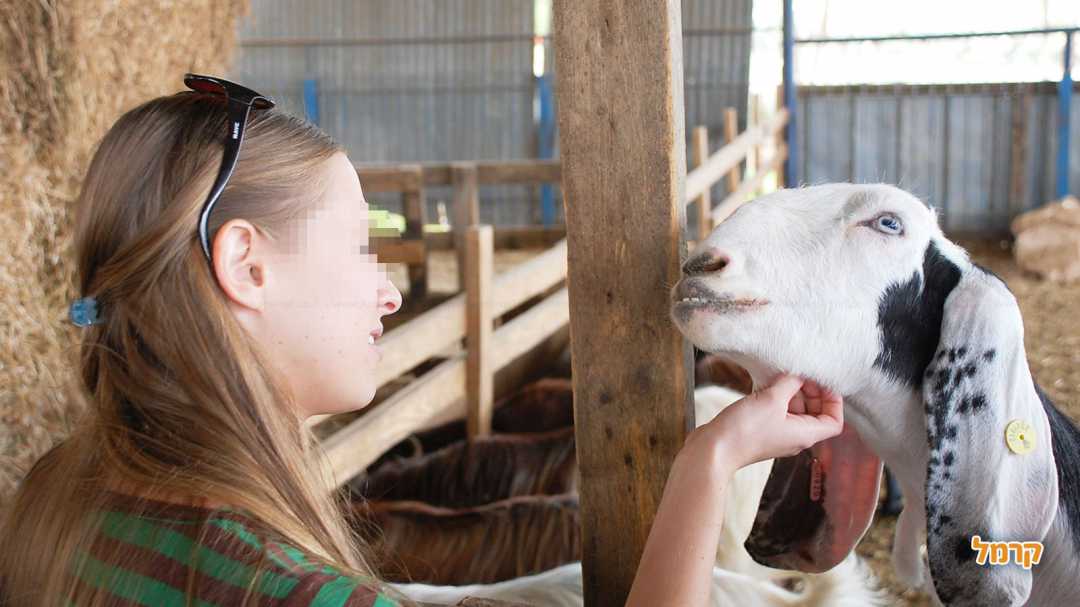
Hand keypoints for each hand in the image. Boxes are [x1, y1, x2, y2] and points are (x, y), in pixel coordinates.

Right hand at [687, 374, 843, 476]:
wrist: (715, 449)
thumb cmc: (746, 429)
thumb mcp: (773, 399)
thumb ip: (790, 383)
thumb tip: (798, 375)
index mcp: (806, 434)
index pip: (834, 422)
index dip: (833, 401)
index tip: (822, 382)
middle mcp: (795, 436)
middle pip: (815, 414)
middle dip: (810, 392)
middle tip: (799, 374)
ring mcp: (777, 434)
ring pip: (794, 411)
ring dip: (791, 392)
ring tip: (780, 376)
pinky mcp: (761, 430)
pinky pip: (776, 412)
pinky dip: (775, 398)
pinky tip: (764, 385)